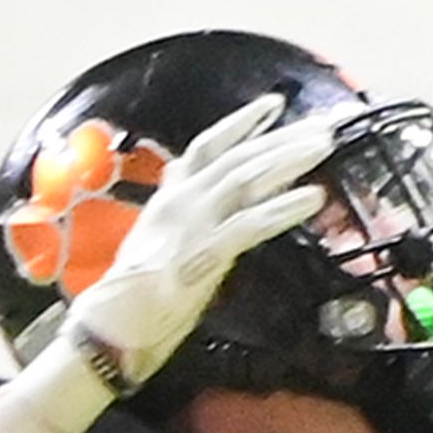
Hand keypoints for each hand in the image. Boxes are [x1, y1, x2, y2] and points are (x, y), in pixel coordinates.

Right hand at [66, 93, 342, 390]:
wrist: (109, 328)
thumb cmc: (133, 293)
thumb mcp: (156, 238)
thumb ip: (176, 206)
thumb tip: (185, 176)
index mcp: (171, 196)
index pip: (208, 146)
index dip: (242, 123)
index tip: (274, 105)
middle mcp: (181, 200)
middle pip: (238, 157)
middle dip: (282, 138)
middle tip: (322, 126)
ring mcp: (192, 224)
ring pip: (246, 179)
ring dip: (289, 161)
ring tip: (323, 147)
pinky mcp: (204, 253)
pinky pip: (251, 223)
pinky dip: (283, 208)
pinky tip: (313, 198)